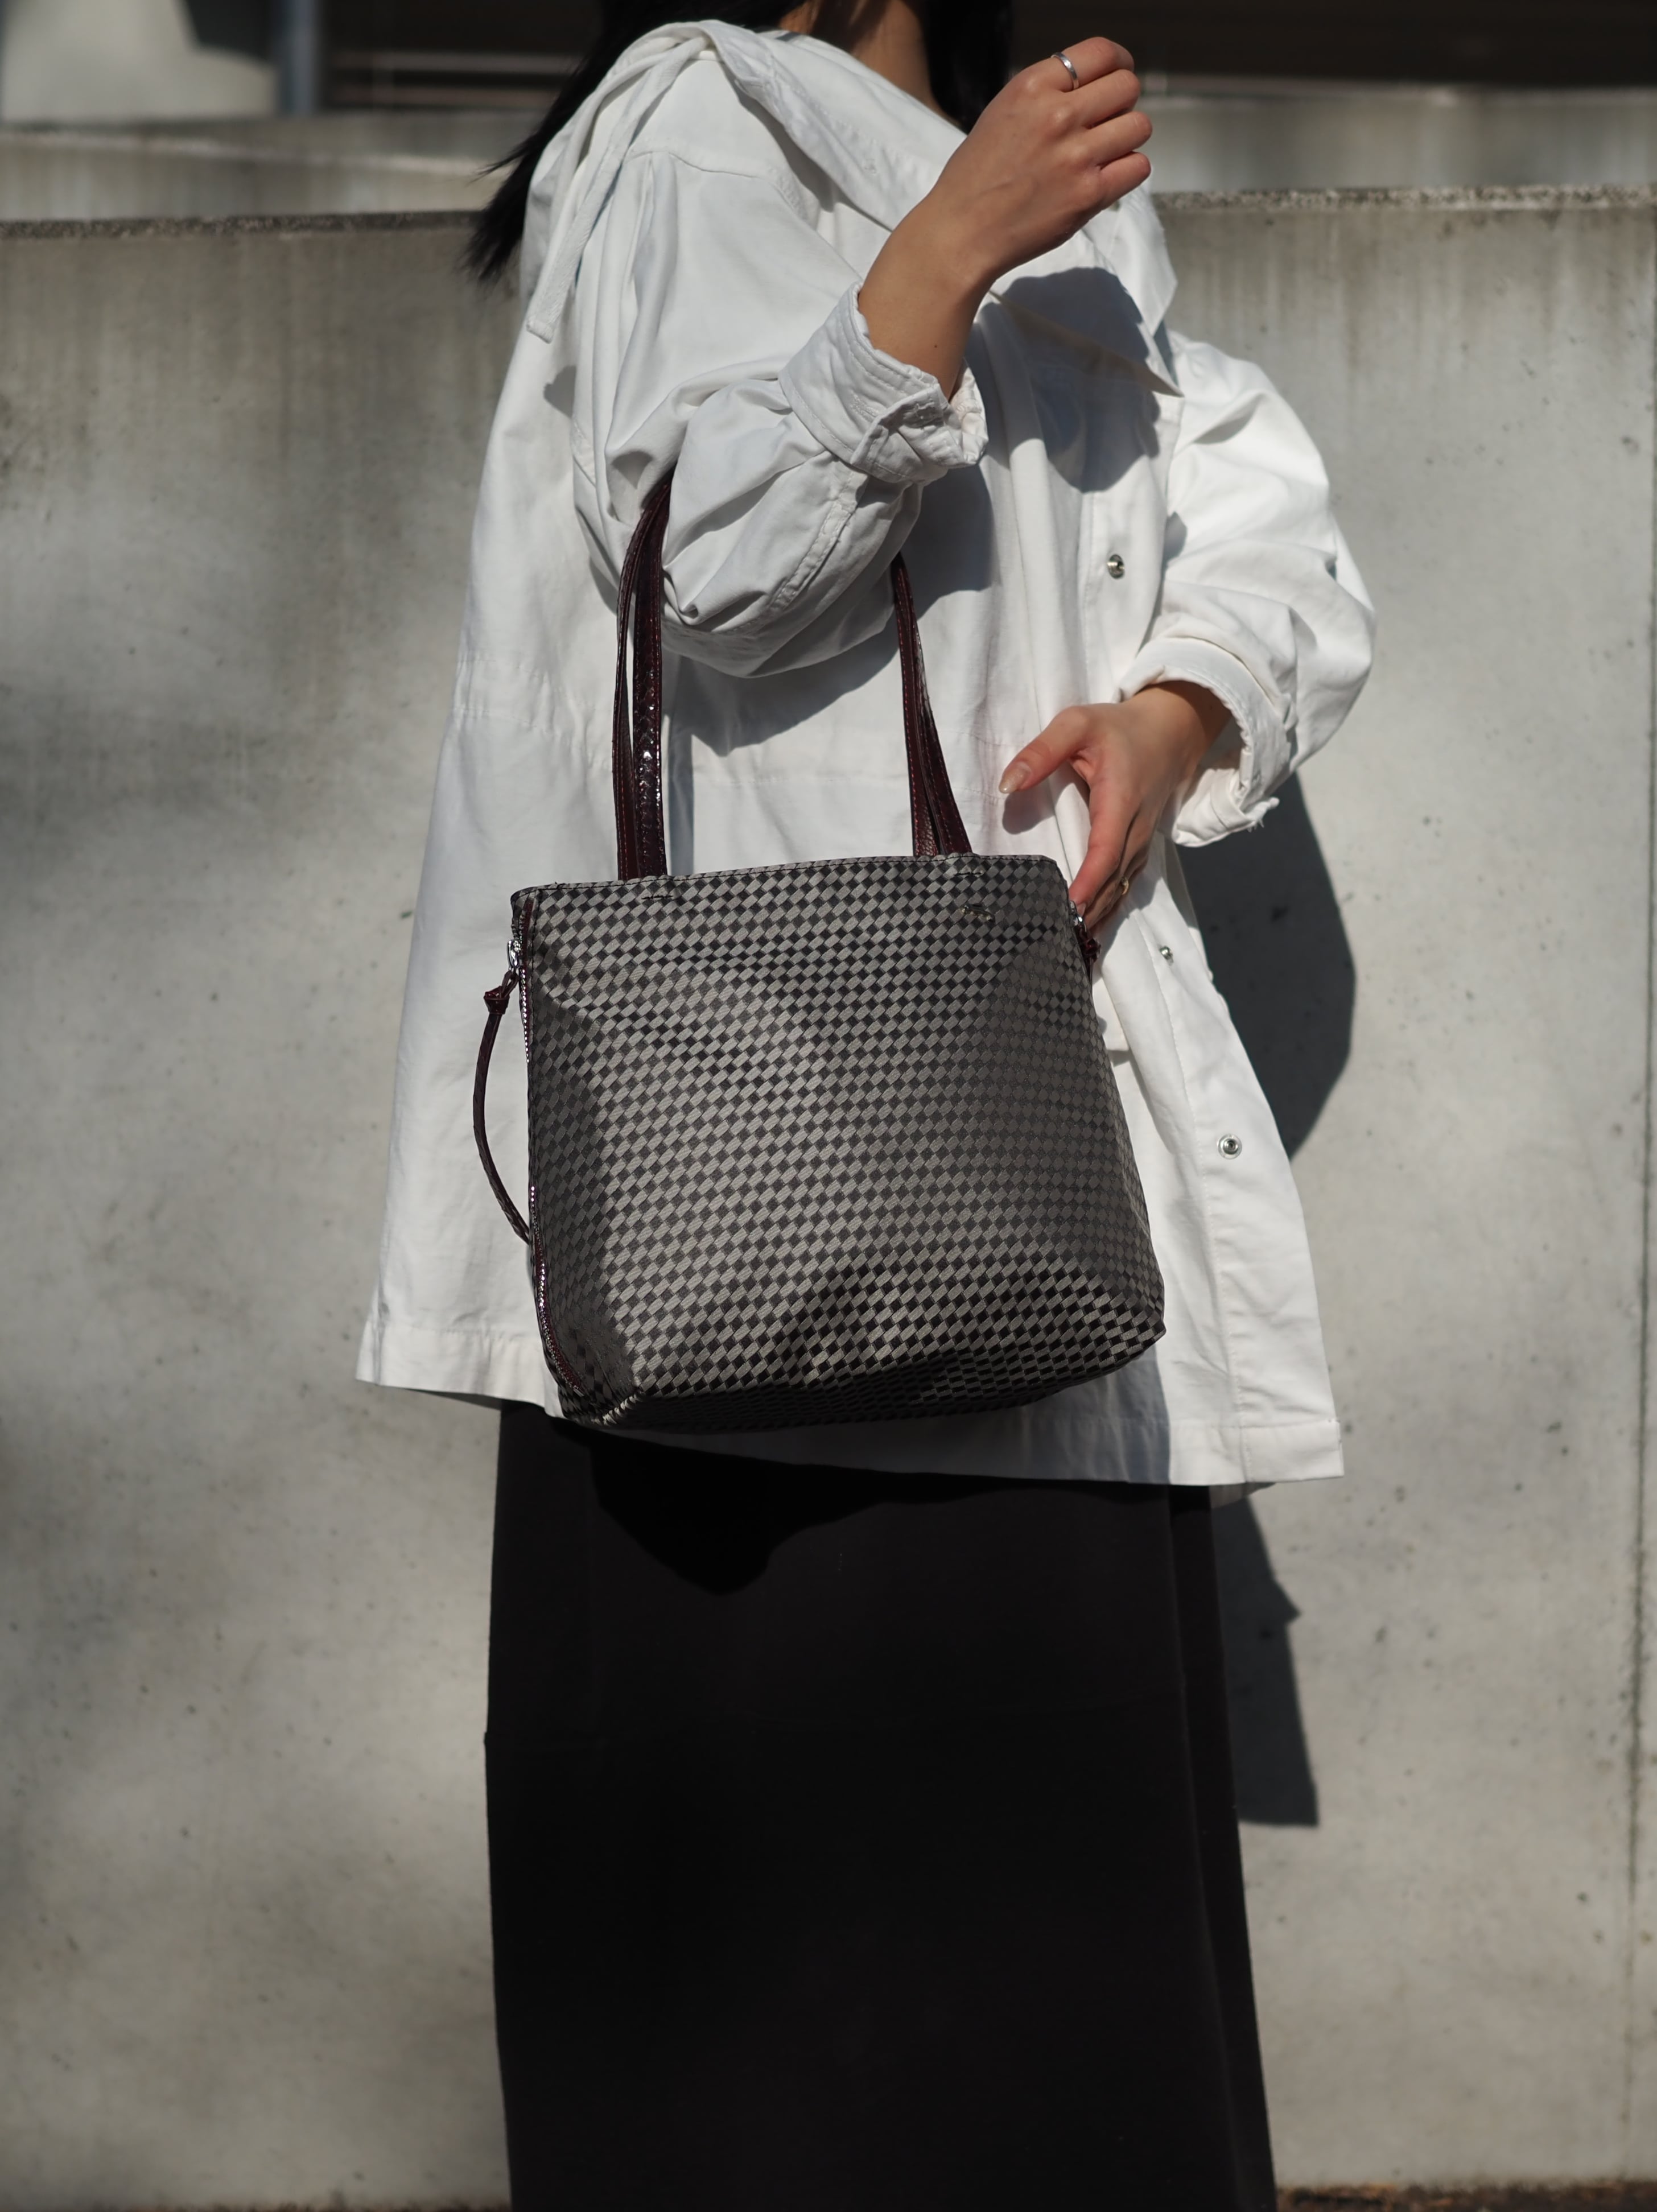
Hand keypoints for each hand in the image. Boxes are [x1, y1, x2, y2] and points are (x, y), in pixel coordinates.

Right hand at [859, 38, 1150, 393]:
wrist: (962, 232)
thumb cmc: (977, 177)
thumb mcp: (1003, 113)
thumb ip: (1046, 95)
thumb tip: (1088, 89)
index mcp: (1033, 86)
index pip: (1102, 53)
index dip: (1118, 64)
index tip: (1116, 79)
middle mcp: (1058, 115)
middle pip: (1127, 87)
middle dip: (1122, 103)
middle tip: (1106, 124)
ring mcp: (1076, 156)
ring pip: (1138, 126)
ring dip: (1127, 139)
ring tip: (1104, 154)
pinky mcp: (1089, 194)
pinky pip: (1138, 167)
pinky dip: (1128, 171)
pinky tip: (1105, 179)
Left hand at [999, 683, 1230, 931]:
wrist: (1170, 732)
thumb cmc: (1119, 728)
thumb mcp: (1077, 724)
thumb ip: (1042, 752)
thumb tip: (1007, 784)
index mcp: (1119, 802)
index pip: (1105, 853)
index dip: (1087, 884)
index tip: (1067, 909)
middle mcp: (1136, 830)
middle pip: (1111, 882)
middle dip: (1084, 912)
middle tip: (1051, 938)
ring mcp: (1141, 844)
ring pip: (1119, 890)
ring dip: (1094, 918)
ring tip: (1063, 945)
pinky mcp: (1138, 850)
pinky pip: (1123, 887)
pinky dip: (1105, 910)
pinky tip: (1084, 931)